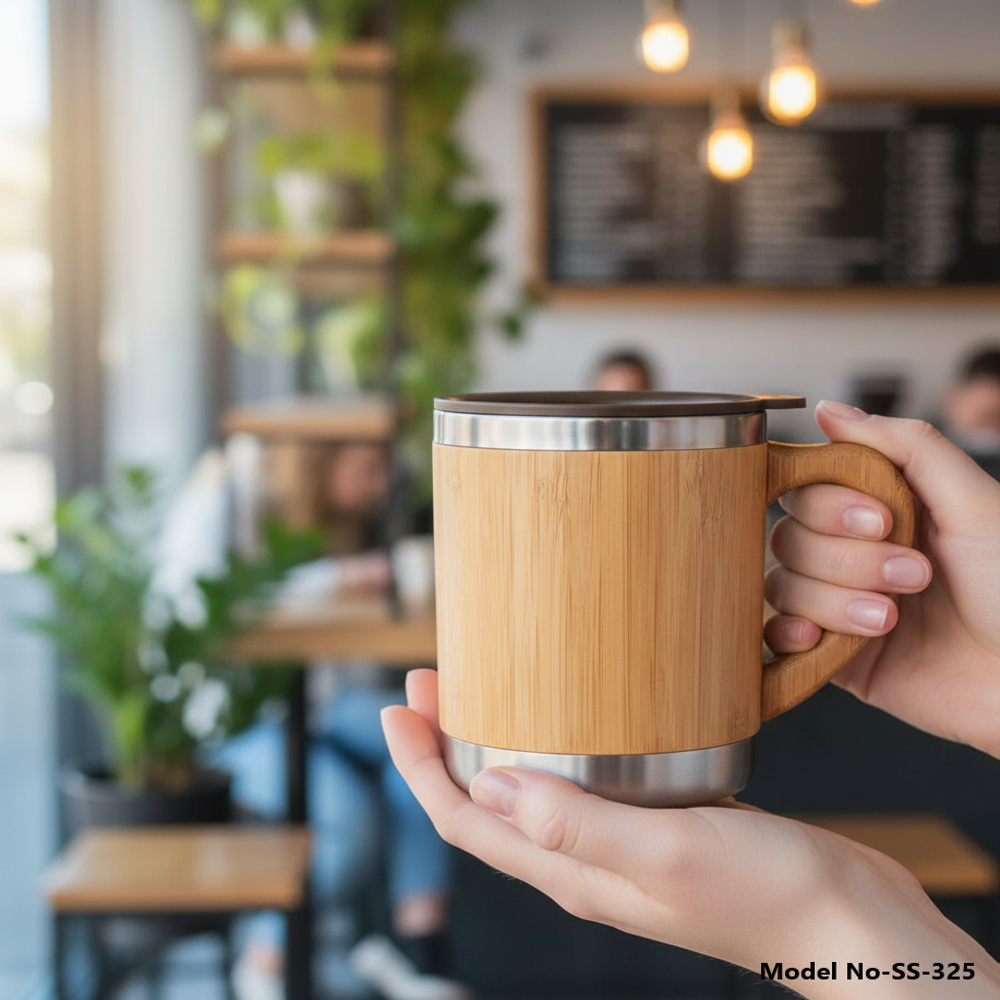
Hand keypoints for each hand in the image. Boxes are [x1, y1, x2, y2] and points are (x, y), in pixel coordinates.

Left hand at [383, 671, 999, 996]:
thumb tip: (491, 783)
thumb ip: (574, 822)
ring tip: (480, 690)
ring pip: (531, 792)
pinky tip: (569, 717)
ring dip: (494, 743)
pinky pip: (583, 786)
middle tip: (429, 681)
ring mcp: (619, 846)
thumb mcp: (663, 851)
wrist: (846, 920)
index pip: (466, 820)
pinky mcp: (656, 826)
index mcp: (571, 872)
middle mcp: (583, 862)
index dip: (421, 767)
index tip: (398, 707)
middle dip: (446, 746)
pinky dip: (555, 747)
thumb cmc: (765, 893)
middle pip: (487, 803)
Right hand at [765, 400, 999, 758]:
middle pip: (790, 536)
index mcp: (884, 511)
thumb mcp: (976, 503)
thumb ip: (905, 446)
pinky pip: (777, 636)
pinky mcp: (833, 656)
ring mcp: (841, 605)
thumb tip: (830, 411)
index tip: (879, 520)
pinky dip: (787, 632)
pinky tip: (818, 638)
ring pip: (784, 585)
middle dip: (847, 559)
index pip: (810, 488)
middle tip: (913, 576)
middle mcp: (855, 554)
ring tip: (890, 619)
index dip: (829, 503)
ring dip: (833, 600)